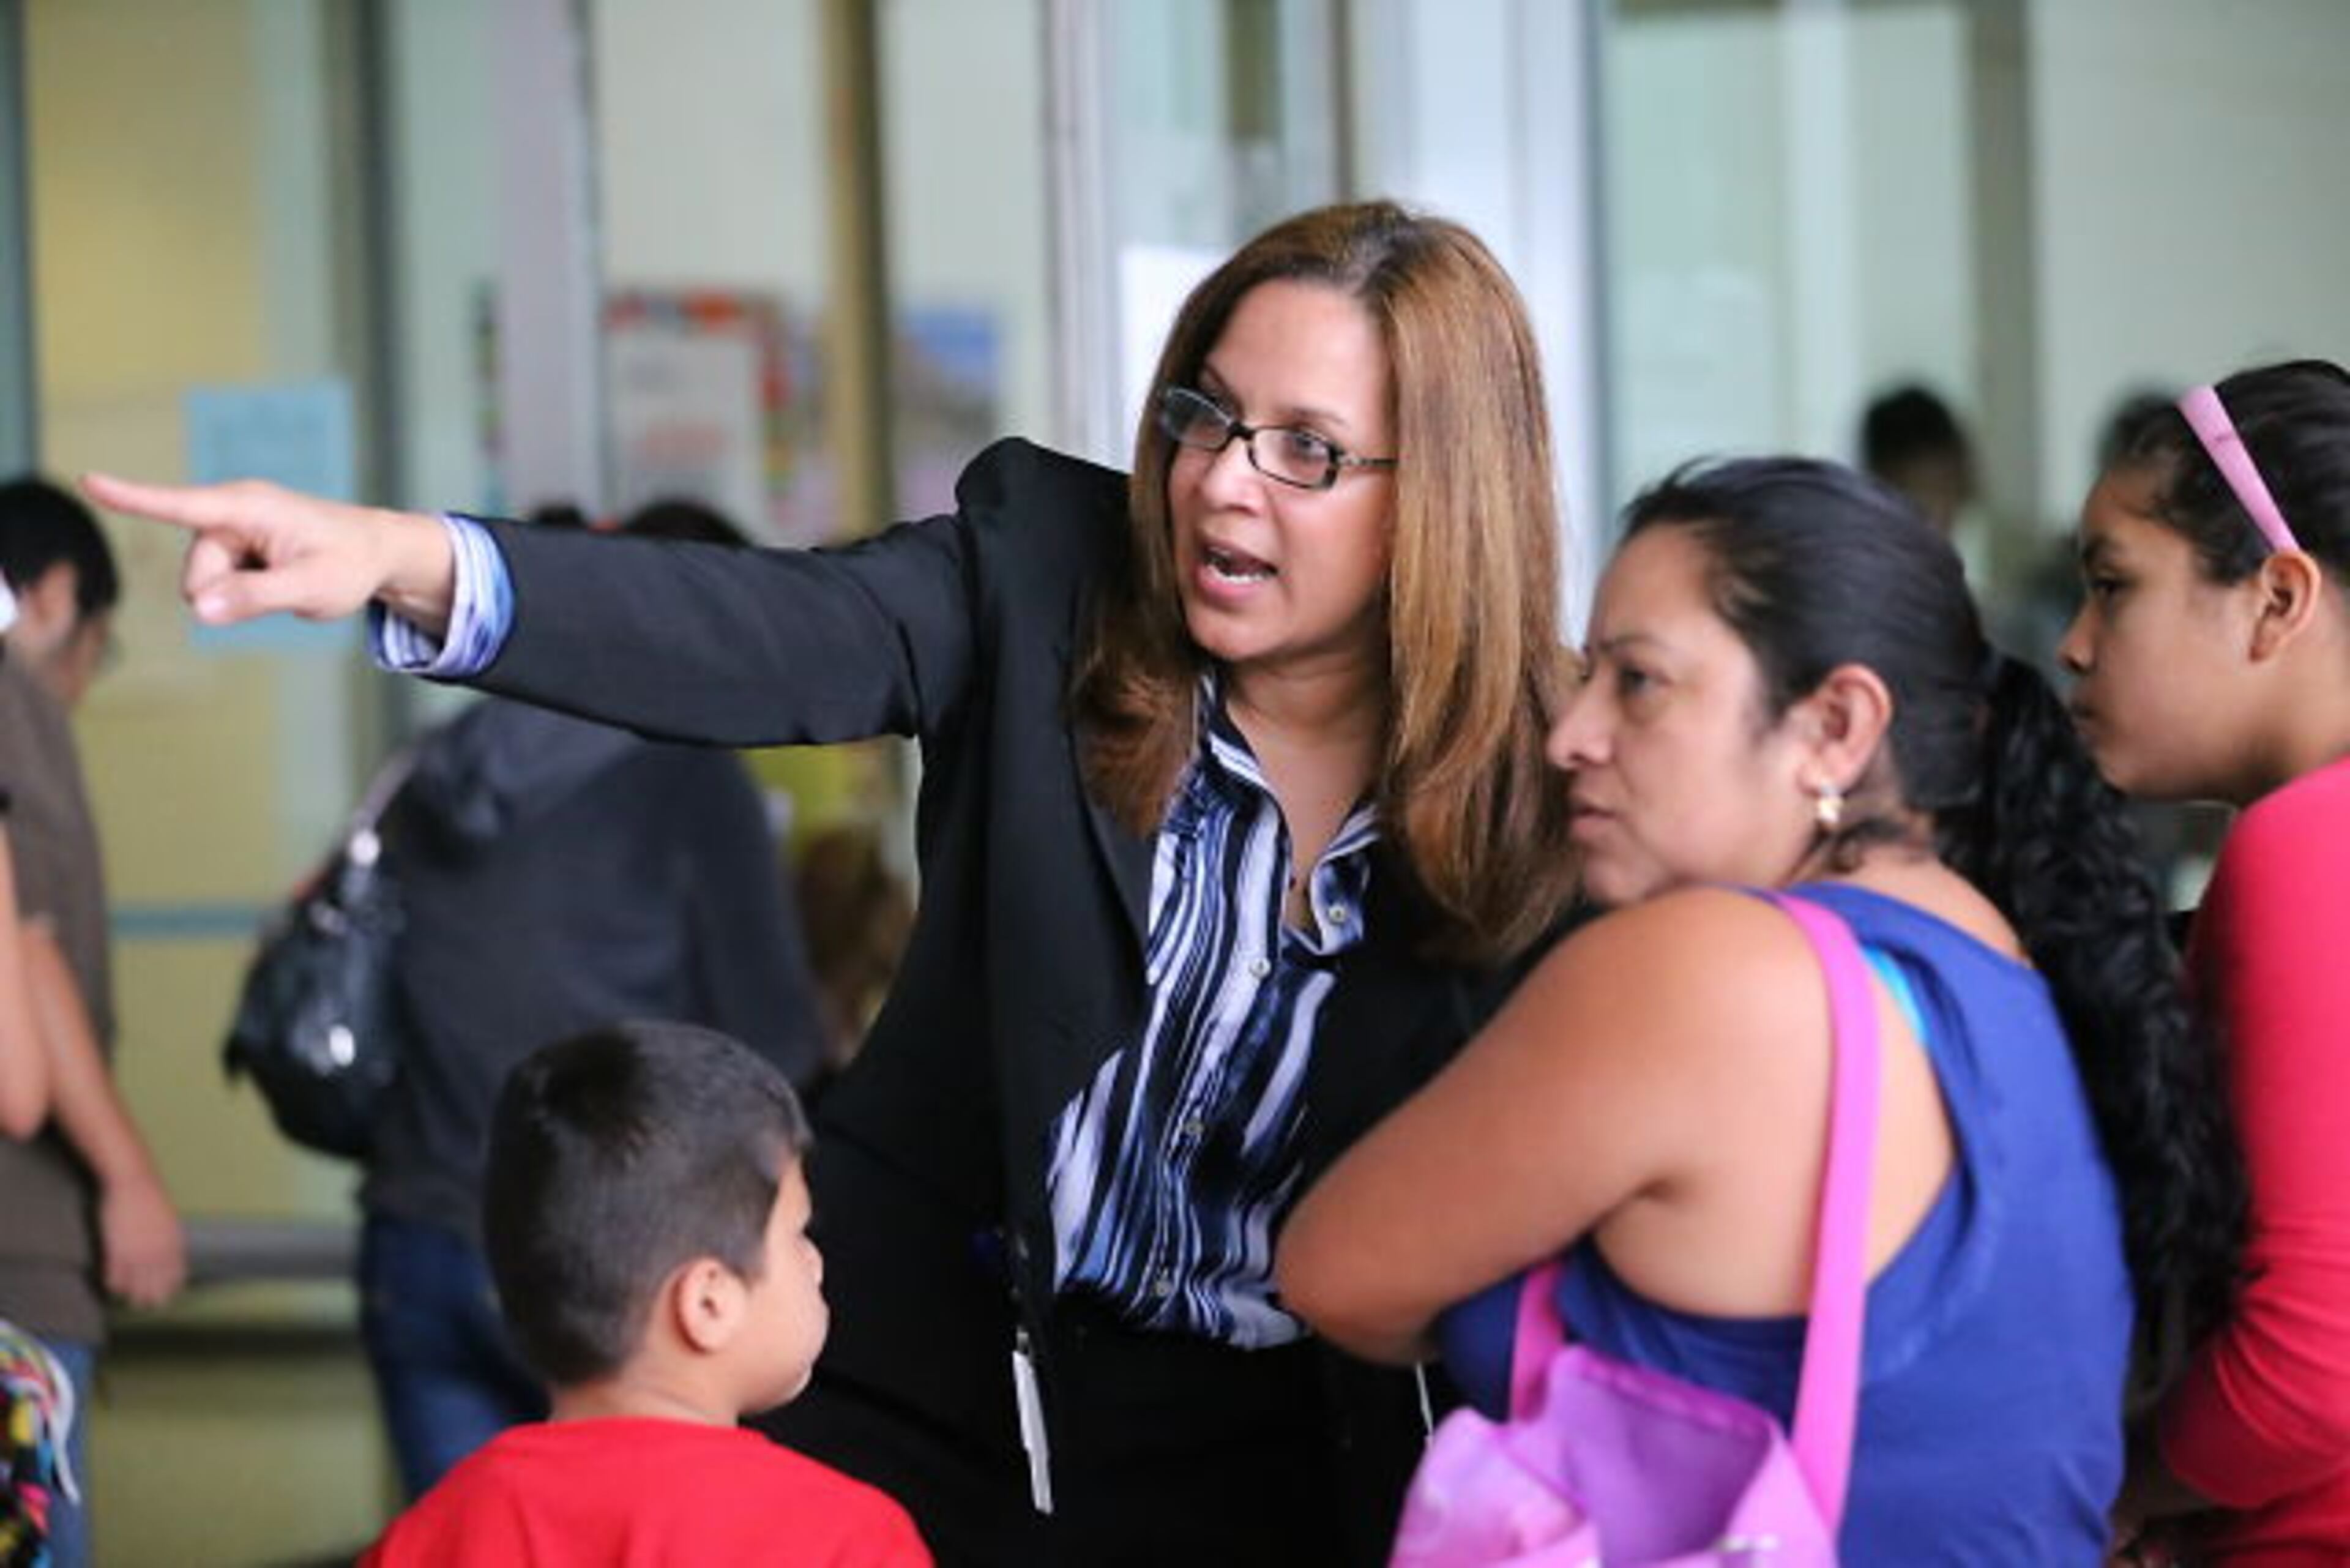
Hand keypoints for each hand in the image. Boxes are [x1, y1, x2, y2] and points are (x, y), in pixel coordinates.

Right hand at [78, 474, 454, 633]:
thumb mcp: (312, 588)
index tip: (89, 481)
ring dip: (239, 595)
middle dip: (227, 594)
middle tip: (283, 585)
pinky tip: (276, 578)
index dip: (132, 497)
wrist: (374, 552)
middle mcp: (229, 512)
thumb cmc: (349, 564)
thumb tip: (201, 609)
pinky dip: (244, 592)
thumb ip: (256, 598)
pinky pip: (218, 586)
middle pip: (196, 575)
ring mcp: (228, 529)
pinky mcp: (230, 546)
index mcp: (247, 507)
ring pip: (204, 586)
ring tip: (285, 577)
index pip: (179, 505)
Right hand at [99, 1171, 186, 1307]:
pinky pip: (114, 1278)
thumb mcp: (169, 1220)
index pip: (175, 1275)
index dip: (170, 1288)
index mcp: (173, 1244)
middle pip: (155, 1285)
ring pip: (134, 1286)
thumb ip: (170, 1240)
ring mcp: (137, 1253)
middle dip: (151, 1297)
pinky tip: (111, 1286)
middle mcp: (158, 1253)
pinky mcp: (116, 1251)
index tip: (167, 1296)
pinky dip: (113, 1284)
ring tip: (128, 1299)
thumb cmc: (150, 1198)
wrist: (133, 1183)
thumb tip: (171, 1254)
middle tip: (145, 1304)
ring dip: (131, 1295)